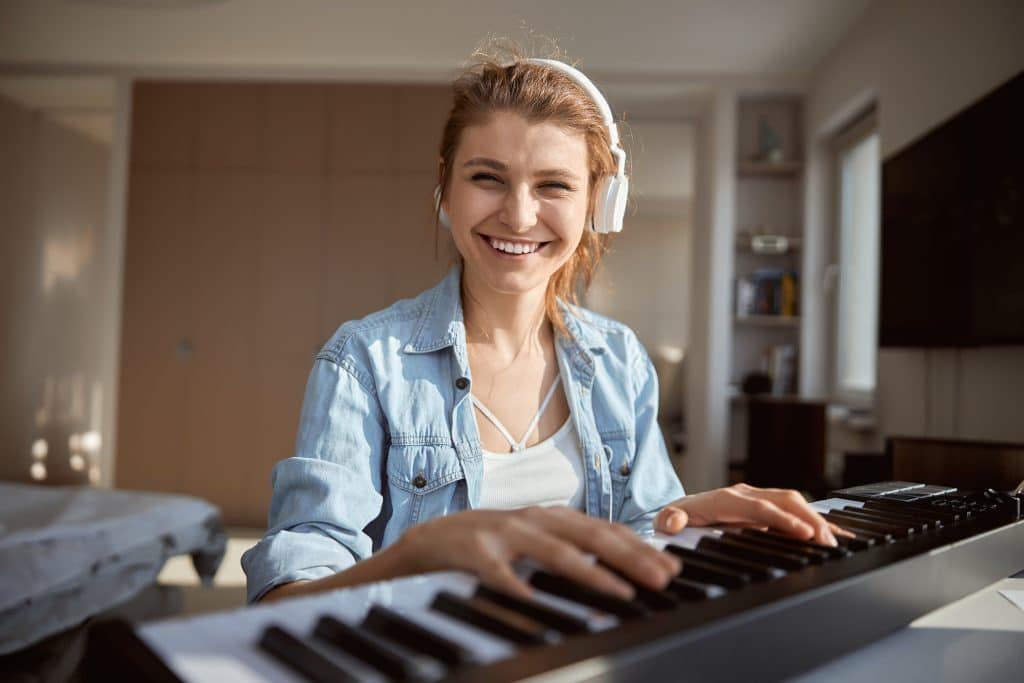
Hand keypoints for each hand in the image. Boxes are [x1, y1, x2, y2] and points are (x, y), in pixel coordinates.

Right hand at [397, 506, 680, 599]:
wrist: (426, 541)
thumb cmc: (486, 544)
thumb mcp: (533, 542)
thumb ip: (569, 549)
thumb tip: (620, 570)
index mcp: (550, 518)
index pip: (604, 530)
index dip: (639, 547)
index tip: (671, 567)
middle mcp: (533, 519)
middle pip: (589, 535)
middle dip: (630, 556)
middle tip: (662, 579)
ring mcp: (503, 532)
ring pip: (553, 551)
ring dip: (590, 571)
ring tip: (619, 591)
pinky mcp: (472, 551)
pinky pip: (498, 574)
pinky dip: (518, 587)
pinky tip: (535, 602)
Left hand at [654, 483, 847, 546]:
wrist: (678, 510)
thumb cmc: (676, 517)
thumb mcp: (667, 519)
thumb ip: (669, 520)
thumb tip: (671, 522)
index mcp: (726, 498)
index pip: (761, 507)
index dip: (783, 519)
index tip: (804, 533)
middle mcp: (745, 494)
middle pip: (785, 501)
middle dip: (809, 519)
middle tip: (828, 542)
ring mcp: (757, 498)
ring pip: (793, 502)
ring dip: (815, 519)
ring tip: (833, 542)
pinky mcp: (765, 506)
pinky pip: (793, 509)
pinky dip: (814, 519)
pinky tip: (834, 532)